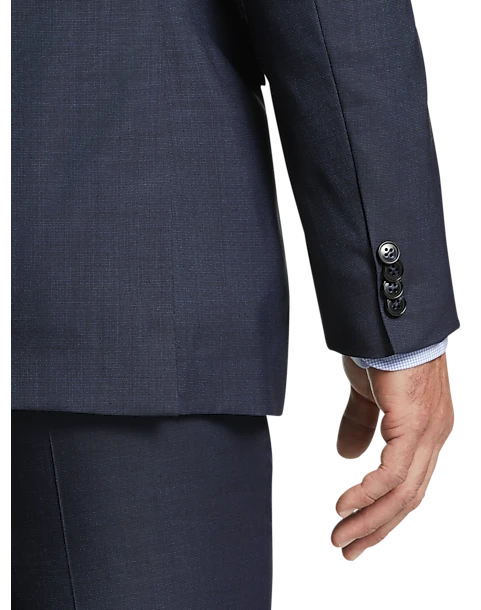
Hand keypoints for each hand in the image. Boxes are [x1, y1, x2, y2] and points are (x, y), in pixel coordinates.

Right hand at [330, 353, 454, 560]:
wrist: (390, 326)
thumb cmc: (383, 353)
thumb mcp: (368, 398)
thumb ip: (360, 426)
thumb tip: (347, 456)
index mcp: (425, 431)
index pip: (409, 484)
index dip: (384, 511)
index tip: (360, 530)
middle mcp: (433, 437)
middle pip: (409, 497)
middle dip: (377, 527)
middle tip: (349, 548)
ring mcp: (427, 433)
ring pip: (403, 492)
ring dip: (369, 519)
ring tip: (342, 536)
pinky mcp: (413, 426)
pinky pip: (392, 473)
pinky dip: (367, 494)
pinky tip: (345, 506)